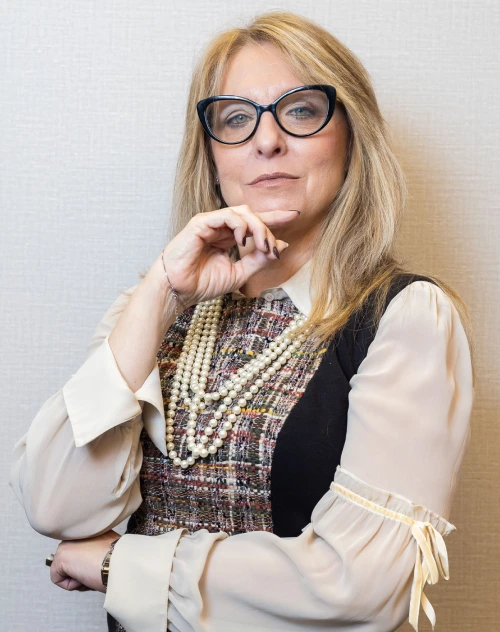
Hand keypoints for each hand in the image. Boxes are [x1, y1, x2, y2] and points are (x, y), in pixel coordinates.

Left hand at [49, 530, 120, 592]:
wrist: (119, 563)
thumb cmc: (119, 560)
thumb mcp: (109, 549)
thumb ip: (96, 549)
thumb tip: (92, 560)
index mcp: (88, 531)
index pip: (79, 553)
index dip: (87, 564)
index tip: (99, 565)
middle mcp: (76, 534)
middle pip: (70, 562)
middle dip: (79, 571)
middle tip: (95, 570)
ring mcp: (66, 544)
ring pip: (64, 571)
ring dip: (77, 578)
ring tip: (91, 573)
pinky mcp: (60, 558)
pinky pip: (59, 580)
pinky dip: (71, 585)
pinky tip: (85, 576)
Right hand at [160, 204, 299, 307]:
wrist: (180, 291)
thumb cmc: (203, 284)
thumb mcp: (240, 274)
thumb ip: (259, 260)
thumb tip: (282, 246)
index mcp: (229, 237)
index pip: (255, 222)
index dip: (274, 218)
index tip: (295, 215)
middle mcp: (221, 227)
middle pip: (252, 215)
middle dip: (269, 229)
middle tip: (274, 248)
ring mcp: (210, 223)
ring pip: (243, 213)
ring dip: (258, 228)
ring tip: (262, 246)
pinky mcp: (200, 223)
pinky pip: (226, 216)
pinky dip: (240, 226)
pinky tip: (243, 241)